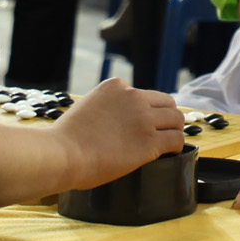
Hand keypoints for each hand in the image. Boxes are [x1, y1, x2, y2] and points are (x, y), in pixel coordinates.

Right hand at [56, 78, 185, 187]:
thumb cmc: (66, 139)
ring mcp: (143, 119)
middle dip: (166, 117)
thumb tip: (113, 120)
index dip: (146, 110)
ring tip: (169, 141)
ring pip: (176, 119)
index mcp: (116, 86)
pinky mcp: (150, 141)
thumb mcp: (87, 107)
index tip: (142, 123)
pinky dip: (176, 146)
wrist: (63, 154)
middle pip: (167, 103)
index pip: (144, 94)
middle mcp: (133, 97)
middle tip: (162, 131)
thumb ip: (105, 107)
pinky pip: (176, 139)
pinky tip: (170, 153)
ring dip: (174, 130)